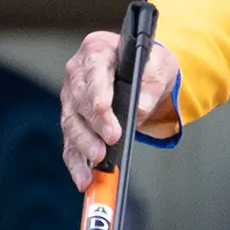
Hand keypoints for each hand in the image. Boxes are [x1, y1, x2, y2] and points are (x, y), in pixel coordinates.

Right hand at [61, 31, 181, 184]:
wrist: (142, 72)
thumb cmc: (148, 65)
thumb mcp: (159, 67)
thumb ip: (150, 87)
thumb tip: (139, 111)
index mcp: (97, 50)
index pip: (94, 71)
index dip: (97, 92)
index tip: (103, 109)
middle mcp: (78, 73)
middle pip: (80, 101)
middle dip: (94, 125)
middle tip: (109, 142)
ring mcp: (71, 97)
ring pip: (71, 124)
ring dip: (83, 146)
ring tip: (97, 162)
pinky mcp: (73, 120)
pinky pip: (70, 143)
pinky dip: (76, 163)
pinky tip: (84, 179)